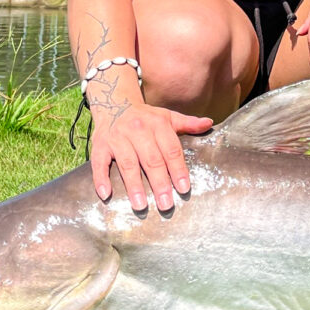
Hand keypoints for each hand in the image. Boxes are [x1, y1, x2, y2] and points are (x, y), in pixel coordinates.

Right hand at [90, 103, 212, 211]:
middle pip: (151, 160)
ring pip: (127, 164)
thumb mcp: (167, 117)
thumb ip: (188, 124)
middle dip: (159, 183)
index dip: (178, 169)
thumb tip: (209, 124)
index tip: (184, 189)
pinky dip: (101, 178)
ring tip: (140, 206)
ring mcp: (118, 137)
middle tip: (166, 205)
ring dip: (134, 186)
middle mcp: (138, 130)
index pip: (171, 149)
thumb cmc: (146, 117)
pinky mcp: (100, 144)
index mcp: (158, 124)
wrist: (114, 102)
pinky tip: (106, 195)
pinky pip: (100, 163)